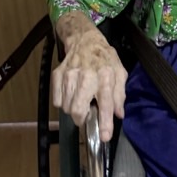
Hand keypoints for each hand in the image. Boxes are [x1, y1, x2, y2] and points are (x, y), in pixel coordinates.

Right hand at [51, 12, 127, 141]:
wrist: (83, 39)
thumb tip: (118, 114)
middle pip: (77, 110)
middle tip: (87, 115)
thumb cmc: (104, 58)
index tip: (104, 137)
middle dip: (81, 119)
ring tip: (81, 99)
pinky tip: (72, 93)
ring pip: (66, 107)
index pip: (105, 103)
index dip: (105, 122)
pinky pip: (57, 101)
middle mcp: (86, 76)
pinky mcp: (57, 75)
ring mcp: (69, 75)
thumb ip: (120, 95)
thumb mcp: (119, 73)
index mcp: (105, 76)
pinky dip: (64, 102)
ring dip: (74, 109)